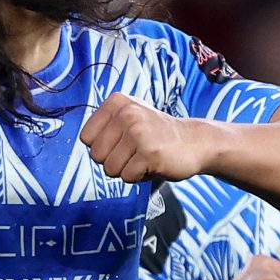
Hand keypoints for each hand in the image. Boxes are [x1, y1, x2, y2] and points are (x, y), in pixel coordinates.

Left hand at [81, 93, 212, 182]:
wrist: (194, 141)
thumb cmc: (156, 134)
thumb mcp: (129, 117)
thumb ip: (105, 126)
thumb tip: (85, 143)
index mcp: (117, 102)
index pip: (86, 137)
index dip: (102, 147)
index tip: (122, 142)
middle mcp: (127, 113)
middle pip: (96, 155)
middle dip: (113, 161)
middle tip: (134, 153)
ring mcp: (139, 133)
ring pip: (110, 169)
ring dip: (127, 170)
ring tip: (144, 157)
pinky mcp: (149, 153)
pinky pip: (127, 177)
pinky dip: (139, 177)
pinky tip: (153, 164)